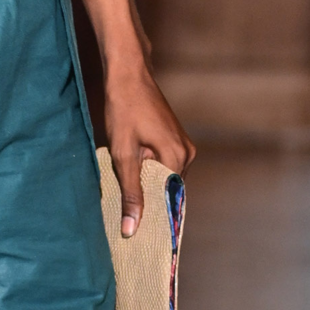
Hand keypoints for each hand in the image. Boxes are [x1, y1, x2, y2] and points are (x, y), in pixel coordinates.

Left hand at [104, 64, 194, 237]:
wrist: (128, 73)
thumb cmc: (123, 109)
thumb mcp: (122, 153)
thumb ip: (130, 192)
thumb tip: (131, 228)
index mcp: (177, 158)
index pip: (169, 202)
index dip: (153, 219)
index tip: (137, 236)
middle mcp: (187, 153)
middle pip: (167, 190)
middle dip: (147, 202)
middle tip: (125, 221)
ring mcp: (183, 145)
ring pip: (163, 177)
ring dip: (145, 184)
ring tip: (123, 198)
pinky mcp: (174, 138)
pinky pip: (163, 164)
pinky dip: (147, 172)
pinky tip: (129, 175)